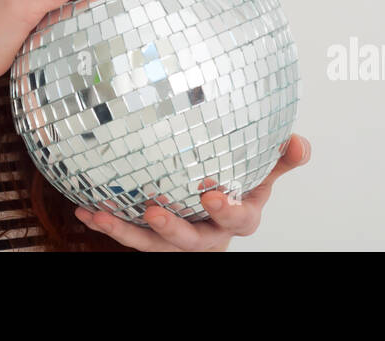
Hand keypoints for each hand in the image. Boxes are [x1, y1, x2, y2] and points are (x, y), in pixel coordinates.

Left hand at [74, 133, 311, 250]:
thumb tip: (300, 141)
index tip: (213, 194)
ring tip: (102, 213)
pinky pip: (127, 234)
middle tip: (155, 210)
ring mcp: (176, 241)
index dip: (226, 210)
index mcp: (238, 218)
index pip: (237, 219)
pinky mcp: (152, 240)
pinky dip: (107, 222)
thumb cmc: (238, 188)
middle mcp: (206, 235)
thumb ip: (281, 159)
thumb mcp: (262, 174)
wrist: (216, 215)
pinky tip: (84, 207)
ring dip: (126, 230)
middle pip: (190, 239)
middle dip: (173, 228)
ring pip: (152, 244)